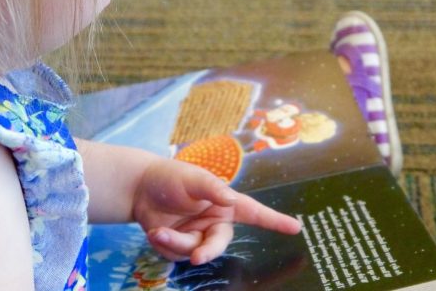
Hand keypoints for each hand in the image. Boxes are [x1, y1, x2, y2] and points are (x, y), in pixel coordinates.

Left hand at [133, 158, 300, 264]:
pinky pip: (178, 255)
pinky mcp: (180, 246)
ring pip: (195, 251)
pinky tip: (154, 232)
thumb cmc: (170, 177)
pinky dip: (165, 245)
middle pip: (220, 244)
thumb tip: (231, 200)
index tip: (296, 228)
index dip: (275, 221)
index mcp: (225, 204)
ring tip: (158, 231)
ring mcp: (198, 235)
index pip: (254, 213)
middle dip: (208, 251)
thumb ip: (212, 188)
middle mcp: (215, 222)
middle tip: (198, 257)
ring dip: (176, 243)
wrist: (138, 189)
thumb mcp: (192, 178)